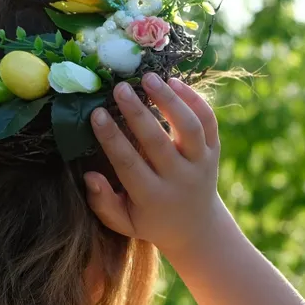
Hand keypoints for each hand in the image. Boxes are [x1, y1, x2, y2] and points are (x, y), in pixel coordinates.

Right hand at [85, 73, 229, 259]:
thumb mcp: (123, 222)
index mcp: (153, 197)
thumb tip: (90, 176)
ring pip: (189, 128)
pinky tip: (174, 81)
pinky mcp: (215, 151)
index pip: (129, 164)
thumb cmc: (149, 220)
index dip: (112, 139)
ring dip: (170, 100)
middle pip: (159, 143)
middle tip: (120, 87)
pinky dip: (195, 100)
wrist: (196, 227)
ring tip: (149, 77)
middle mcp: (180, 180)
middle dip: (138, 114)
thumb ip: (103, 203)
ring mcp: (201, 164)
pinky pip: (209, 122)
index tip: (96, 113)